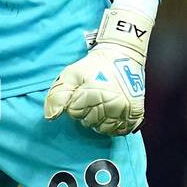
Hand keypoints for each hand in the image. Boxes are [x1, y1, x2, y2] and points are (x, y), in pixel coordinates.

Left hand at [44, 0, 152, 135]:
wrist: (122, 55)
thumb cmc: (94, 66)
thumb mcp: (70, 74)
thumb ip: (57, 96)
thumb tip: (51, 117)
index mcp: (94, 93)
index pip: (74, 112)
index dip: (74, 103)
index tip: (81, 93)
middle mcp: (112, 104)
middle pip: (88, 122)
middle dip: (86, 111)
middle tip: (92, 97)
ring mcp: (125, 110)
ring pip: (103, 128)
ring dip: (100, 119)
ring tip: (102, 104)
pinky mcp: (135, 114)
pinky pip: (119, 130)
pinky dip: (114, 124)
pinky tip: (111, 112)